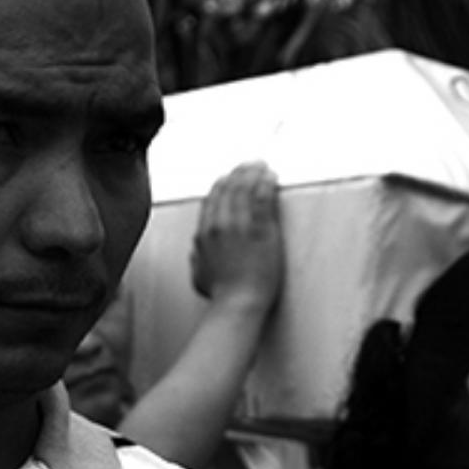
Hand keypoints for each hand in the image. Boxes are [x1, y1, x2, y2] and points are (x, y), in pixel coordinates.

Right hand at [189, 162, 284, 309]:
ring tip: (263, 167)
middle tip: (250, 165)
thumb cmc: (222, 295)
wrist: (238, 303)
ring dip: (254, 173)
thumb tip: (196, 251)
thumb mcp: (199, 275)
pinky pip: (262, 196)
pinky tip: (272, 177)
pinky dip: (266, 183)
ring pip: (244, 187)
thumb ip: (196, 258)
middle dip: (239, 172)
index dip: (223, 184)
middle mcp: (218, 224)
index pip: (211, 198)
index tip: (232, 177)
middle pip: (227, 187)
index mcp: (204, 233)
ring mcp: (239, 225)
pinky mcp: (260, 228)